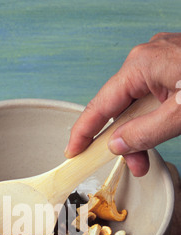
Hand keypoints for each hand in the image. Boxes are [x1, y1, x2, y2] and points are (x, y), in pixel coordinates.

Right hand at [65, 32, 180, 176]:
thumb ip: (145, 133)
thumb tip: (116, 145)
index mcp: (141, 66)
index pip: (100, 105)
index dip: (83, 132)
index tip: (72, 152)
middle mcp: (145, 60)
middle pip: (119, 107)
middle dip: (122, 141)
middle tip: (132, 166)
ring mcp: (160, 62)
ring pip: (136, 106)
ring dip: (139, 135)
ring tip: (147, 159)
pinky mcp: (171, 69)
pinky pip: (151, 99)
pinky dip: (152, 121)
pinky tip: (158, 136)